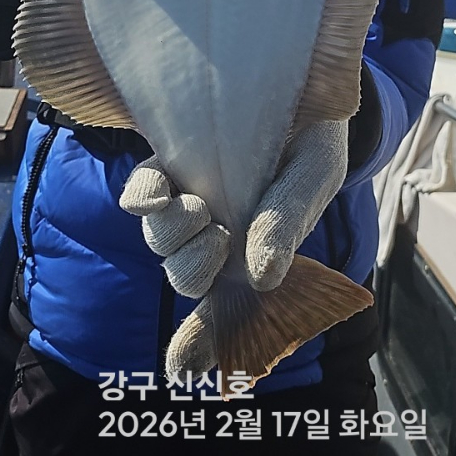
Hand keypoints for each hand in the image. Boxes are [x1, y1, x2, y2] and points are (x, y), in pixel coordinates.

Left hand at [119, 121, 348, 374]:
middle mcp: (216, 235)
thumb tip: (261, 277)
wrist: (298, 84)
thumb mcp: (312, 179)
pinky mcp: (168, 163)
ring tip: (201, 207)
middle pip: (185, 274)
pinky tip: (157, 193)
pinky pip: (142, 192)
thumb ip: (287, 225)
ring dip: (172, 235)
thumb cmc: (312, 142)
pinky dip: (144, 198)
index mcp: (254, 254)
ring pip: (161, 242)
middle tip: (219, 238)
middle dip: (193, 267)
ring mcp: (189, 201)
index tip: (185, 371)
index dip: (202, 342)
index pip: (224, 310)